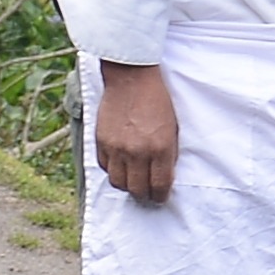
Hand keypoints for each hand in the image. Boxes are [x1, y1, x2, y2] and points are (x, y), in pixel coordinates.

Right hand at [87, 61, 178, 206]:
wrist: (132, 77)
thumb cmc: (157, 100)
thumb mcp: (172, 127)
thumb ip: (168, 153)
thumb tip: (163, 175)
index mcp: (160, 148)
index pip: (159, 186)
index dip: (161, 196)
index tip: (161, 197)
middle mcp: (137, 152)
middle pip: (137, 189)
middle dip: (144, 194)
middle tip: (147, 192)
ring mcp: (117, 148)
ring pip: (119, 183)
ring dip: (127, 185)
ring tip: (132, 180)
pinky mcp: (101, 141)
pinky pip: (105, 167)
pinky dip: (113, 169)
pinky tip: (120, 164)